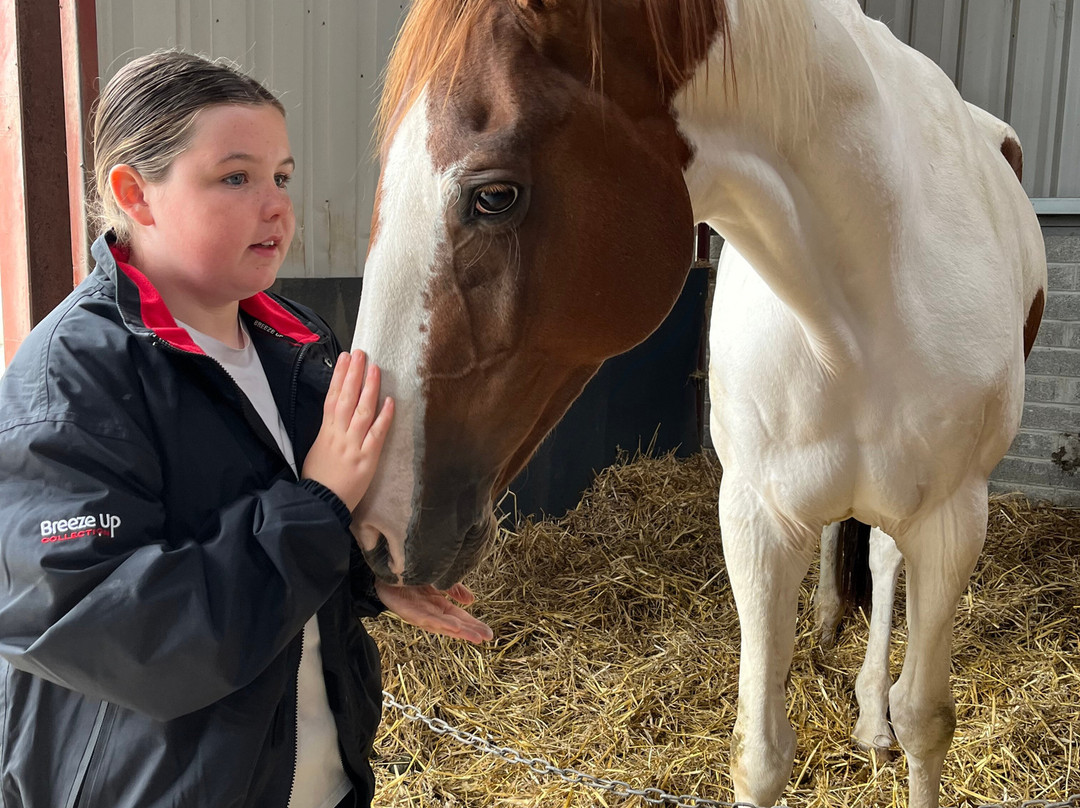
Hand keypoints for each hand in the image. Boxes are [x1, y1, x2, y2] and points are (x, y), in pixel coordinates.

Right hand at [302, 351, 393, 511]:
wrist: (319, 503)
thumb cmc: (318, 478)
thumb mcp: (317, 449)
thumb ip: (328, 430)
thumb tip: (337, 412)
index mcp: (325, 431)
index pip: (332, 397)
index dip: (338, 376)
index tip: (344, 357)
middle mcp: (339, 434)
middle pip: (346, 398)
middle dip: (353, 373)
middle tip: (360, 353)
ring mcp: (353, 445)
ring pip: (362, 411)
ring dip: (369, 388)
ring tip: (374, 368)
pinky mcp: (367, 458)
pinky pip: (377, 433)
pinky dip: (384, 417)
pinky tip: (390, 401)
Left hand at [375, 580, 492, 644]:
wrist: (385, 567)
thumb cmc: (410, 575)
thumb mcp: (437, 579)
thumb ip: (454, 589)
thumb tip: (471, 601)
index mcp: (438, 605)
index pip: (459, 617)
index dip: (473, 625)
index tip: (489, 634)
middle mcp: (429, 611)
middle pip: (452, 624)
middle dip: (468, 631)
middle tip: (484, 638)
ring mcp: (417, 612)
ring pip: (439, 624)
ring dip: (455, 630)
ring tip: (470, 635)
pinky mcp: (405, 609)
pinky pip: (422, 618)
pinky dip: (437, 622)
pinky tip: (450, 625)